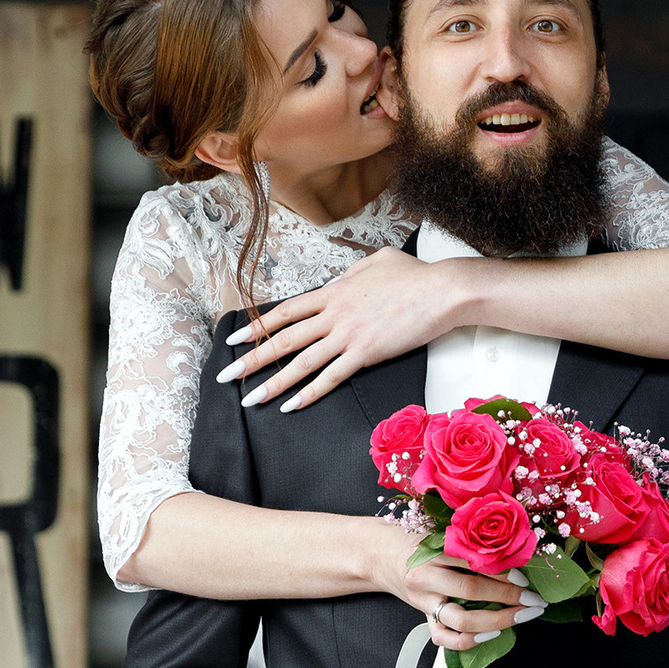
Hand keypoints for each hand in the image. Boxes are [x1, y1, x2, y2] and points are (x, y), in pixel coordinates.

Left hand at [215, 249, 471, 412]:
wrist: (443, 290)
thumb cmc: (416, 275)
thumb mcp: (377, 261)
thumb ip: (351, 273)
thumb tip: (337, 282)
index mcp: (334, 291)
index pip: (286, 311)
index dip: (258, 326)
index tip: (236, 339)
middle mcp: (334, 313)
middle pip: (284, 338)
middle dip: (252, 358)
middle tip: (226, 375)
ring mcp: (348, 334)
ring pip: (301, 362)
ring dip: (273, 382)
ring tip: (250, 400)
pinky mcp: (367, 353)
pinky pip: (331, 377)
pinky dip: (309, 393)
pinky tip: (291, 406)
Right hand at [363, 522, 546, 649]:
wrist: (379, 555)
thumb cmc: (416, 540)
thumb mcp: (440, 532)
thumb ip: (470, 541)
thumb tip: (515, 553)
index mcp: (432, 550)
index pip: (474, 562)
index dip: (504, 571)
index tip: (527, 578)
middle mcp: (427, 577)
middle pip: (472, 591)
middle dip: (510, 598)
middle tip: (534, 600)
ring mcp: (424, 601)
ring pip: (462, 620)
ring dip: (498, 621)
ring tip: (522, 616)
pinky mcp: (423, 618)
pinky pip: (445, 638)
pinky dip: (470, 641)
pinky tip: (492, 634)